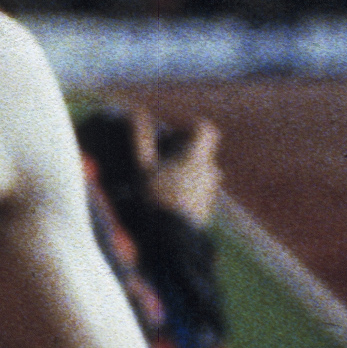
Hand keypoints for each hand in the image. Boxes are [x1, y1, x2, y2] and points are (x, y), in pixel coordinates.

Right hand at [127, 106, 222, 228]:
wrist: (175, 236)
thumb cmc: (157, 195)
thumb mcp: (143, 165)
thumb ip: (141, 138)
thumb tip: (135, 112)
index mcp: (196, 156)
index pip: (205, 129)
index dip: (189, 124)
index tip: (169, 131)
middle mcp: (209, 169)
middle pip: (201, 147)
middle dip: (180, 146)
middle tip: (157, 154)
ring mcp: (211, 187)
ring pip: (200, 166)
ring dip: (182, 164)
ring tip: (159, 175)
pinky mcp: (207, 202)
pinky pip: (199, 182)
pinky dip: (185, 181)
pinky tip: (166, 193)